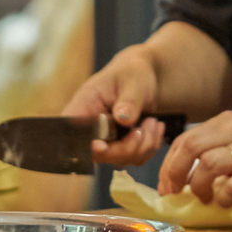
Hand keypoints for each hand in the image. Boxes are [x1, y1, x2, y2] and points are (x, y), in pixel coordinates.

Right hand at [60, 46, 165, 165]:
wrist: (143, 75)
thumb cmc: (132, 72)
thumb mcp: (133, 80)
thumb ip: (128, 99)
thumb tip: (122, 118)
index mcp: (81, 111)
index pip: (75, 138)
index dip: (87, 147)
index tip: (103, 145)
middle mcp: (88, 131)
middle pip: (101, 156)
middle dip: (129, 146)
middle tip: (149, 123)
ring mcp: (104, 142)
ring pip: (120, 160)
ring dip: (144, 145)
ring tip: (153, 121)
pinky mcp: (119, 147)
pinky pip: (134, 158)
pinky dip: (149, 147)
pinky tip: (155, 127)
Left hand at [158, 112, 231, 204]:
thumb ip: (217, 146)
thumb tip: (184, 175)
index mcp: (227, 122)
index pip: (185, 138)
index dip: (169, 164)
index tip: (167, 186)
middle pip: (191, 147)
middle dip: (175, 173)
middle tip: (177, 194)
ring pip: (208, 164)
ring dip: (200, 186)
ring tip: (207, 198)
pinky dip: (223, 198)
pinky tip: (228, 201)